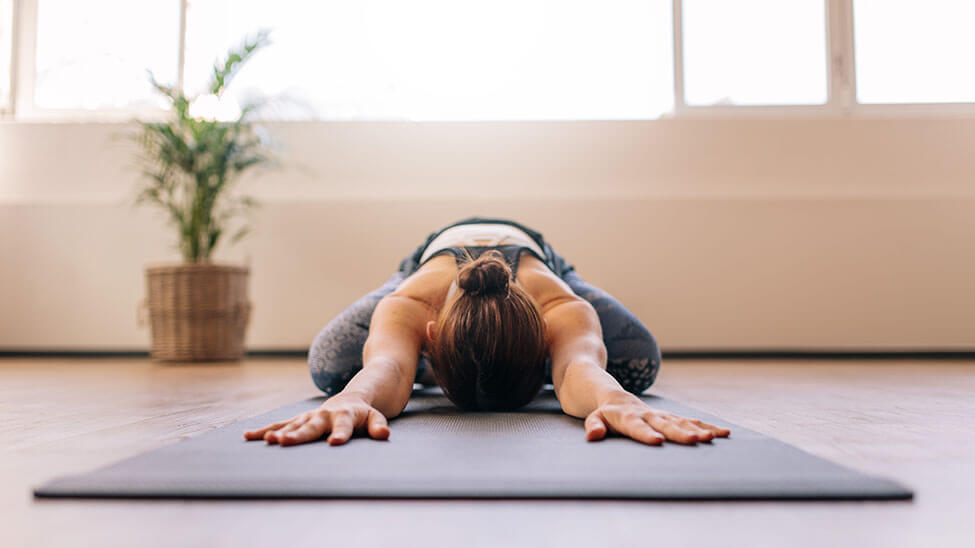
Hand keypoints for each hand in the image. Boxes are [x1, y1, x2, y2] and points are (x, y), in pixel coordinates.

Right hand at [243, 394, 389, 445]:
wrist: (352, 398)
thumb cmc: (364, 414)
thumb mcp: (376, 418)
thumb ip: (379, 426)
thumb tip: (384, 435)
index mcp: (345, 416)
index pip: (343, 427)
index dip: (340, 434)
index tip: (333, 443)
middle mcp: (324, 415)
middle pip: (311, 426)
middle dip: (298, 434)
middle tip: (284, 441)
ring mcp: (310, 417)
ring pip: (292, 424)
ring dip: (279, 432)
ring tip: (267, 440)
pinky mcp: (299, 420)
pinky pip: (281, 424)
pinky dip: (265, 430)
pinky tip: (248, 436)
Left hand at [584, 393, 729, 445]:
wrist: (616, 397)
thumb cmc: (604, 414)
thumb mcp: (593, 418)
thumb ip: (594, 426)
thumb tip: (593, 436)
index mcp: (629, 418)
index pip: (637, 427)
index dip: (646, 434)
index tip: (657, 441)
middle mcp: (649, 415)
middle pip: (666, 425)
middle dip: (681, 433)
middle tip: (696, 441)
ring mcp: (662, 416)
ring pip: (682, 422)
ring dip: (699, 430)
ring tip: (714, 438)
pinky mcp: (671, 417)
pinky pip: (691, 421)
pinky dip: (706, 426)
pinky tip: (723, 434)